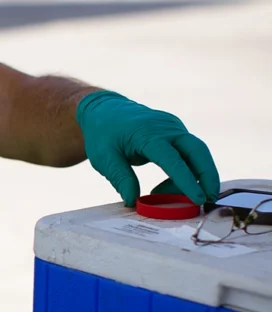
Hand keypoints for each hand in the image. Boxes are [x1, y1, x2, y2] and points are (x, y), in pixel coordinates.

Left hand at [76, 91, 219, 206]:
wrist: (104, 109)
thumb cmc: (102, 133)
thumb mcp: (103, 157)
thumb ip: (120, 178)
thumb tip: (133, 201)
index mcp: (148, 134)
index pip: (173, 158)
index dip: (186, 180)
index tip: (198, 199)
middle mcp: (166, 128)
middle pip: (198, 151)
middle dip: (208, 177)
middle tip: (208, 201)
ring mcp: (173, 128)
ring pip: (196, 154)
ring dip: (195, 177)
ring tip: (173, 199)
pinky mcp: (176, 132)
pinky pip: (189, 153)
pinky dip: (186, 172)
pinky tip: (170, 187)